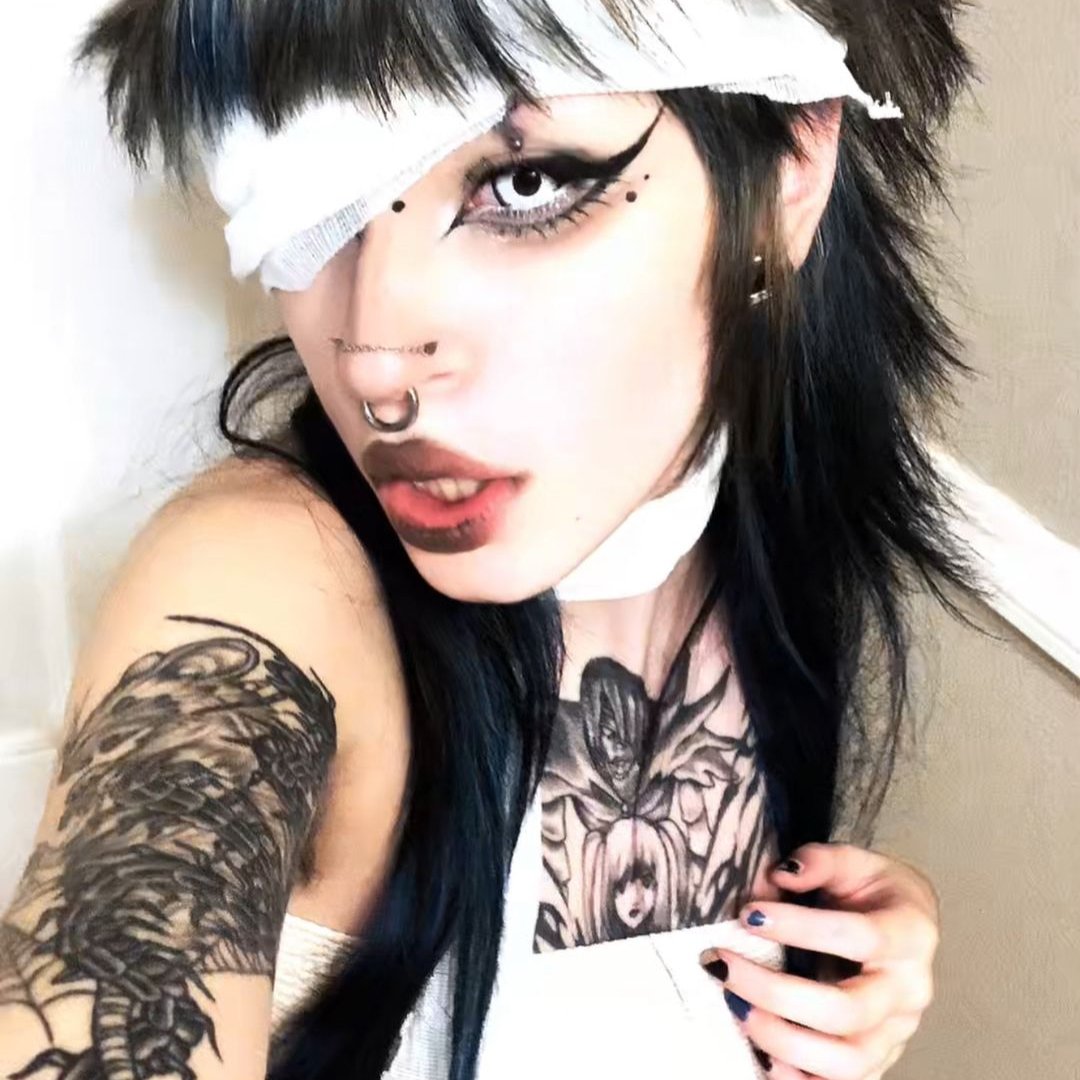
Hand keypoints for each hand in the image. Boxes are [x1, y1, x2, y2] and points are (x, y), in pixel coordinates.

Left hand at [701, 843, 939, 1078]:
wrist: (907, 924)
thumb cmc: (872, 890)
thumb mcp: (854, 860)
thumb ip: (819, 861)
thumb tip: (780, 874)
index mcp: (908, 936)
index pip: (857, 938)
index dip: (800, 928)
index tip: (749, 914)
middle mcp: (908, 992)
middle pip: (847, 1010)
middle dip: (776, 993)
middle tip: (725, 966)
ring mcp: (897, 1033)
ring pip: (847, 1062)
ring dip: (782, 1040)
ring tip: (735, 1008)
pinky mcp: (878, 1058)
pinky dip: (801, 1079)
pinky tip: (761, 1056)